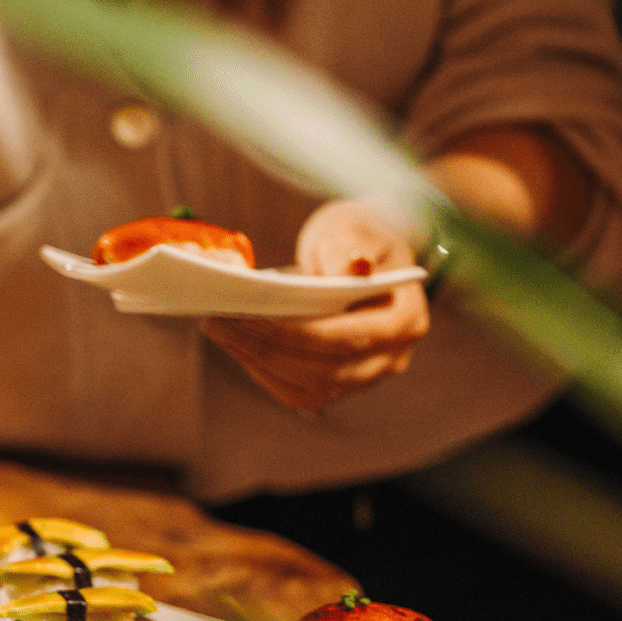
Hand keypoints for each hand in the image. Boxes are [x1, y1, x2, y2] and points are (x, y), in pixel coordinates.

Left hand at [200, 199, 428, 414]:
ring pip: (308, 388)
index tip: (247, 316)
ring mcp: (366, 375)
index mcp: (404, 317)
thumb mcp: (350, 229)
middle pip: (324, 371)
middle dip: (264, 349)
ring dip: (257, 363)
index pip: (347, 338)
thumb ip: (349, 248)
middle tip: (217, 323)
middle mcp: (391, 356)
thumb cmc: (354, 236)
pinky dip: (262, 371)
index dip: (294, 333)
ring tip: (218, 330)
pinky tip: (234, 344)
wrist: (357, 252)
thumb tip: (356, 267)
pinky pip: (298, 391)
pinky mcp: (338, 383)